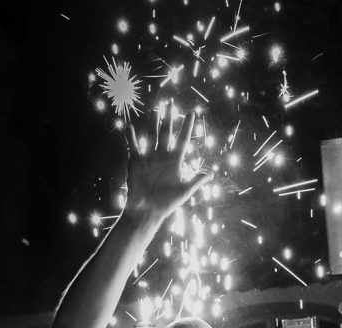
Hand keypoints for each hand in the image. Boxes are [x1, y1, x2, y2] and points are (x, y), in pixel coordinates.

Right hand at [124, 107, 212, 224]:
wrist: (147, 210)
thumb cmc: (167, 203)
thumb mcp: (184, 191)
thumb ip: (197, 180)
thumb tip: (212, 174)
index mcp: (175, 161)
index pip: (183, 140)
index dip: (187, 127)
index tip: (192, 113)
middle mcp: (162, 156)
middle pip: (166, 133)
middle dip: (169, 118)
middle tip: (171, 103)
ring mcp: (149, 157)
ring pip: (151, 134)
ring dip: (152, 122)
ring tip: (154, 109)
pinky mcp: (136, 160)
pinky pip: (133, 145)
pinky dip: (130, 136)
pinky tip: (129, 126)